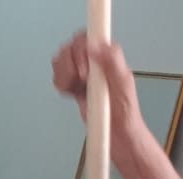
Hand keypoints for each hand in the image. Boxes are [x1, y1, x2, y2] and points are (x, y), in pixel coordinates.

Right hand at [50, 32, 149, 162]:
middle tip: (81, 80)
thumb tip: (94, 44)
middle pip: (70, 47)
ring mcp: (83, 75)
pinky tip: (69, 92)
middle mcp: (94, 63)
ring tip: (75, 88)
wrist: (117, 136)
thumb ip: (111, 61)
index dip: (79, 49)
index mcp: (108, 58)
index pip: (87, 38)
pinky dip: (60, 83)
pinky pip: (58, 77)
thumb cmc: (125, 113)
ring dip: (63, 74)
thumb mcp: (122, 84)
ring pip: (61, 61)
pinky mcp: (74, 88)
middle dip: (69, 64)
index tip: (83, 70)